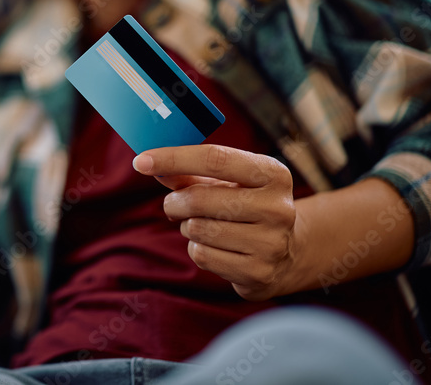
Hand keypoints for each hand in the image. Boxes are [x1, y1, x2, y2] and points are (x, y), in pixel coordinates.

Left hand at [133, 145, 304, 301]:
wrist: (288, 252)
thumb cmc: (246, 205)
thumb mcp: (228, 182)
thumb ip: (189, 173)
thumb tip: (151, 165)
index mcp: (273, 174)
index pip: (215, 159)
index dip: (173, 158)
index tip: (141, 161)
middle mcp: (278, 208)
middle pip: (200, 199)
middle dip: (175, 201)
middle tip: (173, 205)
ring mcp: (271, 243)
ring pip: (197, 229)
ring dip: (187, 226)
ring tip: (200, 224)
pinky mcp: (258, 273)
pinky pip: (202, 255)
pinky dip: (196, 248)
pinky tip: (213, 245)